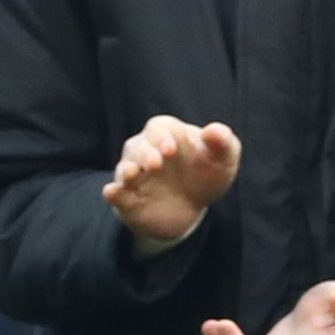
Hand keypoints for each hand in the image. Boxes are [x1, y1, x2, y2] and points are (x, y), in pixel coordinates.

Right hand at [107, 116, 240, 252]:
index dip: (162, 137)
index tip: (171, 149)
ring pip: (124, 168)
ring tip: (131, 174)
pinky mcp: (128, 199)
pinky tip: (111, 193)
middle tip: (155, 164)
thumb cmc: (206, 172)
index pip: (159, 128)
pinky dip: (113, 192)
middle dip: (145, 153)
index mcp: (168, 135)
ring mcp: (135, 176)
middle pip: (138, 146)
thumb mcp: (223, 158)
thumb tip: (215, 131)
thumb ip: (222, 142)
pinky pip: (116, 193)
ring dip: (127, 170)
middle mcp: (146, 152)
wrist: (192, 207)